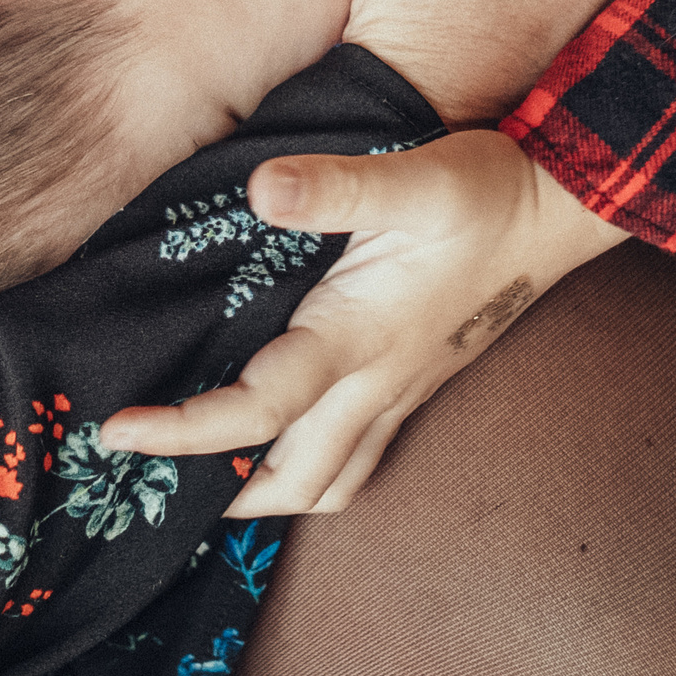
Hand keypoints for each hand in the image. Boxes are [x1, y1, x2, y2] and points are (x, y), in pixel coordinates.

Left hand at [98, 130, 625, 515]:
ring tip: (205, 480)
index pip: (257, 410)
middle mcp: (377, 382)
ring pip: (329, 484)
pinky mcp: (413, 384)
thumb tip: (259, 189)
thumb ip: (335, 188)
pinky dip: (308, 472)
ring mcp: (399, 392)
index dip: (183, 431)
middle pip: (291, 481)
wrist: (559, 209)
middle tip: (145, 474)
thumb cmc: (486, 190)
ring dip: (266, 497)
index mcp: (358, 339)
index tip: (116, 432)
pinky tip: (281, 446)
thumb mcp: (412, 177)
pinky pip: (356, 459)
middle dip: (217, 495)